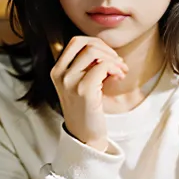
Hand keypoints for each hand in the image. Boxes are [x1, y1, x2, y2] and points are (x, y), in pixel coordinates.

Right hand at [50, 36, 128, 150]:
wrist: (85, 136)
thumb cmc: (87, 109)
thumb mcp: (79, 83)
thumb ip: (86, 65)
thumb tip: (106, 49)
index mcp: (57, 70)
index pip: (75, 42)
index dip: (97, 44)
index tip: (109, 56)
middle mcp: (60, 74)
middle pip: (86, 44)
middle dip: (107, 50)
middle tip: (119, 63)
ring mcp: (70, 81)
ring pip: (94, 51)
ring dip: (113, 58)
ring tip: (120, 71)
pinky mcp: (84, 89)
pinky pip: (103, 66)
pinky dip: (115, 68)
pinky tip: (119, 77)